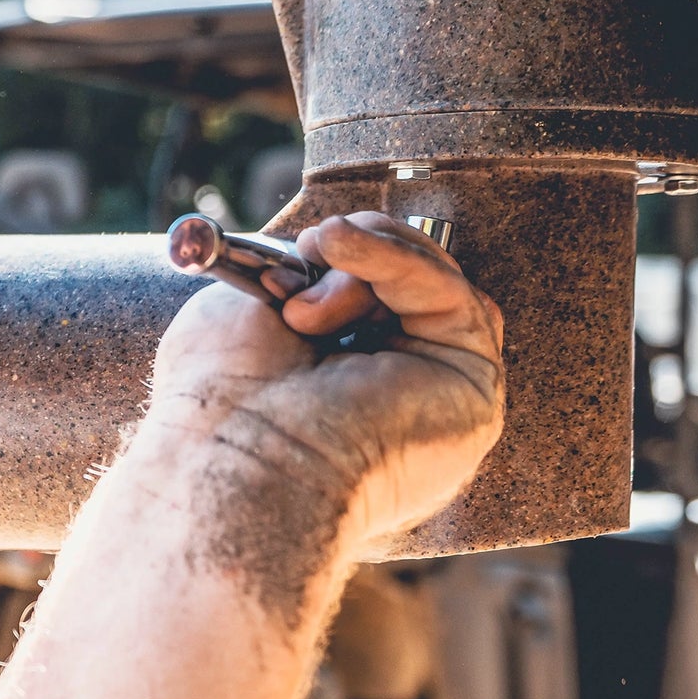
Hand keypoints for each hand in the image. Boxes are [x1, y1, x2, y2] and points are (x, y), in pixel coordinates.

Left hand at [141, 212, 502, 602]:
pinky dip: (392, 258)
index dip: (347, 259)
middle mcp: (402, 394)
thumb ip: (309, 275)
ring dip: (367, 260)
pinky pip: (449, 294)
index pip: (377, 293)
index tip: (301, 246)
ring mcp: (443, 394)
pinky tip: (340, 246)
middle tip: (308, 251)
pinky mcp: (474, 387)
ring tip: (311, 280)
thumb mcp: (256, 305)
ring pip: (434, 281)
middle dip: (359, 253)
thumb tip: (335, 246)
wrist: (235, 452)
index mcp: (350, 385)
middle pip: (413, 281)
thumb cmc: (223, 393)